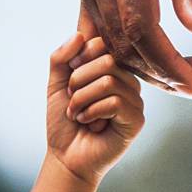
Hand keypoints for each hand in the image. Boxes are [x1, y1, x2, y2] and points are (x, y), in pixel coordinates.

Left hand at [46, 33, 143, 184]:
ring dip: (82, 99)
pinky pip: (114, 103)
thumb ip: (62, 57)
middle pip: (107, 59)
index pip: (106, 41)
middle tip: (71, 98)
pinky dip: (91, 112)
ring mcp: (134, 99)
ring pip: (109, 81)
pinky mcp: (136, 119)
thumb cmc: (64, 119)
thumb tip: (79, 35)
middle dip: (79, 80)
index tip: (71, 66)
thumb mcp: (56, 83)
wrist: (65, 155)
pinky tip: (88, 124)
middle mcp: (126, 79)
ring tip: (77, 113)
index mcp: (111, 67)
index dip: (85, 49)